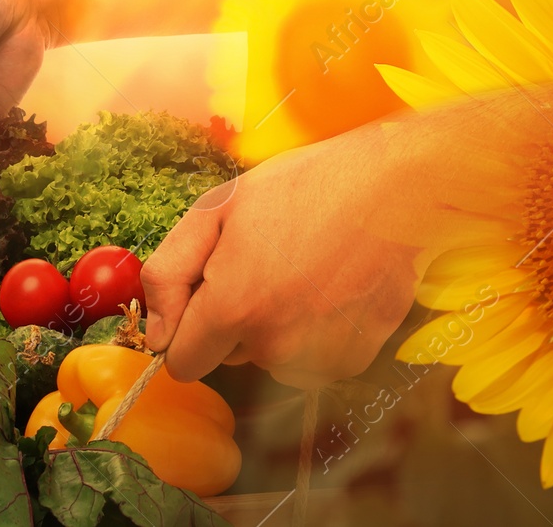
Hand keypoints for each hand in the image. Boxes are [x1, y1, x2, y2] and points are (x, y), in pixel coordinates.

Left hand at [142, 122, 422, 388]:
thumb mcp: (215, 209)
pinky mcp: (355, 359)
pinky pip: (311, 358)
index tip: (205, 296)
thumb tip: (157, 335)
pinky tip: (330, 285)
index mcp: (234, 308)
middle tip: (263, 261)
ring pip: (271, 357)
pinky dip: (314, 331)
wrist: (394, 189)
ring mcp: (319, 357)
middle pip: (229, 356)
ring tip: (301, 268)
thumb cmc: (302, 189)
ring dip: (275, 325)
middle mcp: (276, 345)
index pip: (183, 363)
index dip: (187, 329)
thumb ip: (169, 274)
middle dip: (234, 318)